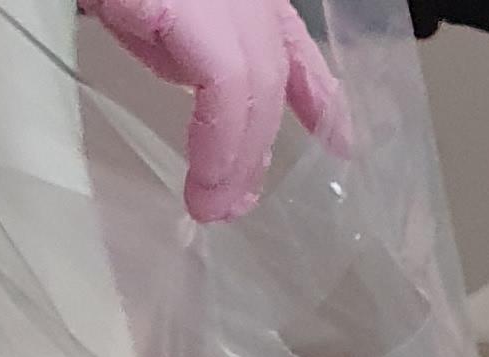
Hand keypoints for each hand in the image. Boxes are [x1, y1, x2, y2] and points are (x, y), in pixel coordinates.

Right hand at [82, 0, 354, 221]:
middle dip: (256, 147)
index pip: (289, 41)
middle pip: (268, 76)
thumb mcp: (147, 13)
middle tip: (233, 203)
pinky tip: (205, 177)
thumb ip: (182, 45)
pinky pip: (223, 87)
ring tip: (211, 206)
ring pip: (254, 88)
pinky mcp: (197, 9)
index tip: (340, 141)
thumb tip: (190, 83)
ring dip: (234, 159)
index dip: (317, 92)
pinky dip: (217, 141)